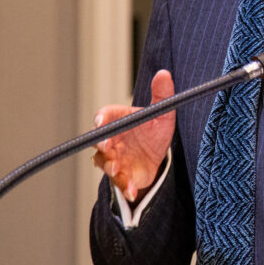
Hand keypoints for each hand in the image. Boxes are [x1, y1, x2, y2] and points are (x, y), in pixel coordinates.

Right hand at [91, 70, 175, 201]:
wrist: (157, 158)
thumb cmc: (153, 132)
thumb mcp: (162, 114)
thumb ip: (162, 95)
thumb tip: (163, 74)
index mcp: (119, 121)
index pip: (106, 115)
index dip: (102, 117)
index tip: (101, 120)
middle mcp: (112, 140)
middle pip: (100, 141)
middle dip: (101, 144)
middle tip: (106, 146)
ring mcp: (115, 159)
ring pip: (105, 163)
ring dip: (110, 166)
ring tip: (117, 169)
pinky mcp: (122, 176)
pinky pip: (120, 183)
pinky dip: (126, 187)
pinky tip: (133, 191)